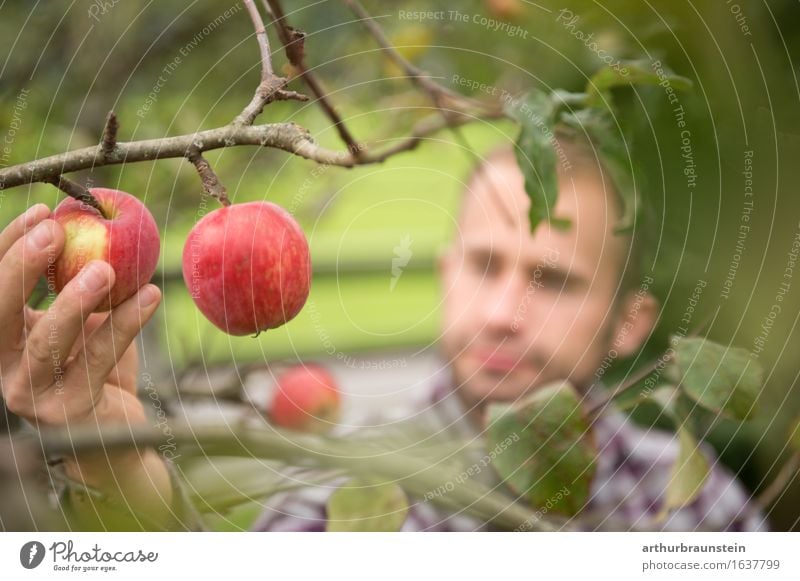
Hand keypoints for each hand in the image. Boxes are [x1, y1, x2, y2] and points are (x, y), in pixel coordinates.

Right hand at [0, 204, 172, 526]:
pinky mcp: (70, 409)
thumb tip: (99, 218)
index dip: (9, 245)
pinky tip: (152, 294)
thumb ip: (80, 279)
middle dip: (22, 266)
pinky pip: (99, 359)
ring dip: (75, 301)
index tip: (43, 211)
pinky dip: (127, 323)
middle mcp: (5, 365)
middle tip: (57, 232)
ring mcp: (32, 393)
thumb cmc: (97, 360)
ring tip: (106, 269)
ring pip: (47, 342)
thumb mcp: (86, 315)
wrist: (115, 426)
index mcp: (3, 337)